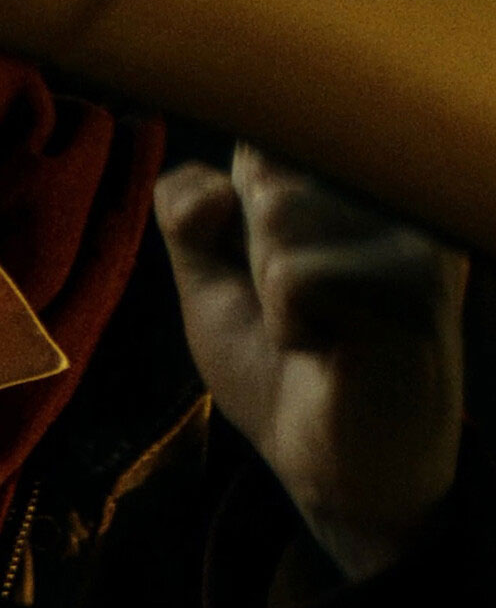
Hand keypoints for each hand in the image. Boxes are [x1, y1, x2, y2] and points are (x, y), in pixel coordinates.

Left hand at [156, 144, 468, 581]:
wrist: (327, 465)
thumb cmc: (277, 366)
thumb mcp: (210, 281)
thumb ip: (187, 215)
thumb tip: (216, 186)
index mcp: (355, 180)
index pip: (257, 142)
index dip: (231, 213)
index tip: (269, 267)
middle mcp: (398, 191)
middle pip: (265, 175)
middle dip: (252, 258)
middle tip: (303, 314)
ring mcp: (417, 232)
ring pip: (281, 218)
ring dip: (274, 295)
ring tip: (323, 332)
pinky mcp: (420, 282)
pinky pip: (297, 277)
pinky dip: (292, 325)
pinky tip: (336, 353)